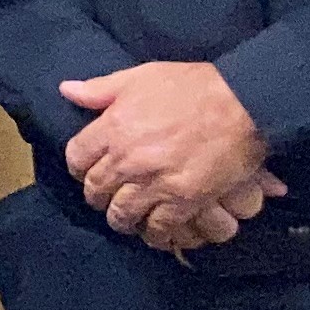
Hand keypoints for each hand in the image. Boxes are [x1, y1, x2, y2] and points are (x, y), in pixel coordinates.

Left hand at [60, 61, 282, 248]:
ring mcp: (154, 183)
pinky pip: (157, 228)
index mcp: (113, 127)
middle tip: (108, 194)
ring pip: (121, 214)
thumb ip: (100, 89)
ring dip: (122, 217)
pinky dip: (154, 232)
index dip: (79, 166)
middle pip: (95, 189)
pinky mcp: (183, 202)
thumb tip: (66, 90)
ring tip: (128, 215)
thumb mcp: (141, 76)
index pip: (76, 157)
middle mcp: (127, 159)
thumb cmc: (193, 86)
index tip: (87, 169)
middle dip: (98, 194)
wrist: (243, 103)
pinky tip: (156, 228)